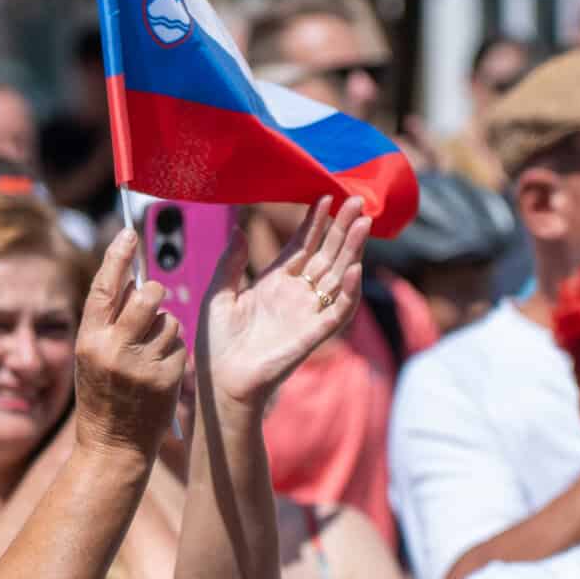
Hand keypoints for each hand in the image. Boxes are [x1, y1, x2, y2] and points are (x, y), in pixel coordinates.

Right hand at [67, 227, 187, 459]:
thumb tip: (130, 279)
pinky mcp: (168, 378)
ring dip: (166, 327)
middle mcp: (114, 349)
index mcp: (89, 339)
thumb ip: (107, 320)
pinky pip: (180, 345)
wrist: (113, 447)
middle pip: (148, 295)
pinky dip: (174, 351)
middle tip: (153, 298)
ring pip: (170, 319)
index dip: (118, 255)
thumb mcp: (92, 356)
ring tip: (150, 351)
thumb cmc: (102, 395)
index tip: (128, 232)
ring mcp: (142, 364)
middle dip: (154, 293)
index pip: (106, 286)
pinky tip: (160, 371)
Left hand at [202, 198, 367, 405]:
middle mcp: (295, 295)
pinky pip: (338, 312)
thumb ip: (230, 263)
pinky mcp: (314, 335)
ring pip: (337, 276)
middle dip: (341, 228)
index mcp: (274, 283)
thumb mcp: (218, 295)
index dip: (315, 223)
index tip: (325, 197)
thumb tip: (239, 229)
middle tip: (356, 200)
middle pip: (326, 255)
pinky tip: (355, 269)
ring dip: (352, 250)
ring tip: (363, 223)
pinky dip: (349, 293)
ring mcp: (307, 313)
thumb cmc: (215, 344)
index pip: (302, 246)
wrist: (220, 381)